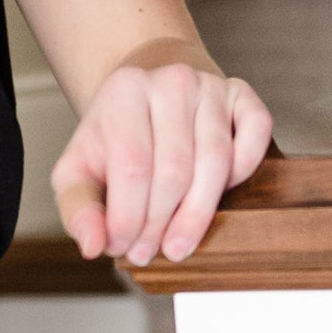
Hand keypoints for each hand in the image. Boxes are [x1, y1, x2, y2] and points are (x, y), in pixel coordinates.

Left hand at [50, 57, 273, 264]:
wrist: (145, 99)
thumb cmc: (113, 139)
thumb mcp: (78, 168)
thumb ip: (77, 207)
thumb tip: (92, 245)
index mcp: (124, 90)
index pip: (131, 167)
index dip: (129, 218)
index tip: (121, 247)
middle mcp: (171, 81)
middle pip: (174, 170)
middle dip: (160, 223)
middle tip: (147, 251)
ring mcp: (212, 86)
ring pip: (215, 163)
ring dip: (196, 215)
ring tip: (175, 244)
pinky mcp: (244, 97)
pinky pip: (254, 140)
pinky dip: (241, 174)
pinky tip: (215, 197)